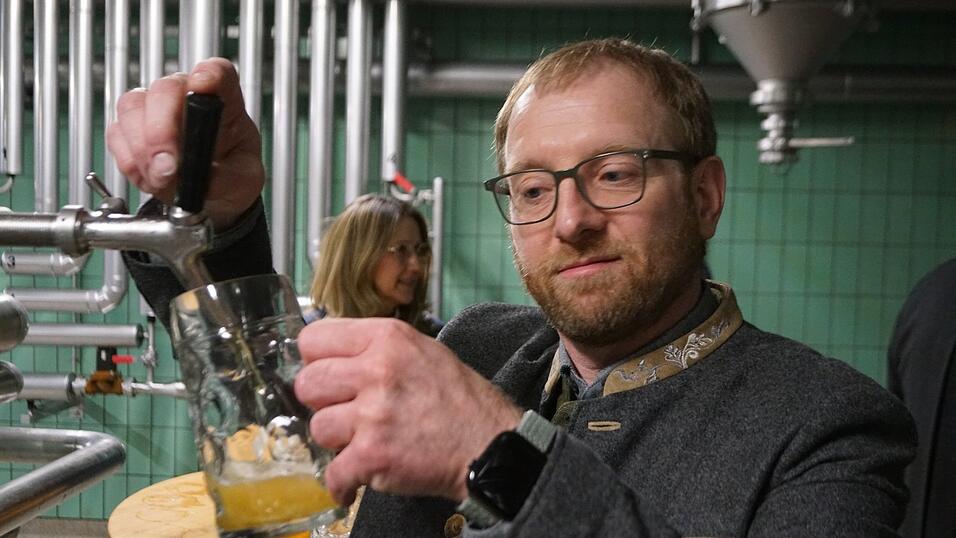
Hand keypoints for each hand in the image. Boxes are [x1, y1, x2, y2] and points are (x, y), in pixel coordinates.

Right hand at [106, 58, 263, 229]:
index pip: (218, 72)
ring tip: (162, 178)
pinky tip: (151, 177)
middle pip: (165, 89)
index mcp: (223, 100)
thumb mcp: (244, 181)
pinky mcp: (129, 130)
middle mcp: (185, 97)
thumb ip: (228, 177)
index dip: (209, 74)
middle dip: (161, 128)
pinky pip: (117, 135)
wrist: (212, 196)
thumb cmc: (232, 176)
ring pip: (132, 108)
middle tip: (169, 165)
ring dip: (143, 148)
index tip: (203, 86)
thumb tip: (205, 176)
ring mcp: (154, 109)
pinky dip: (130, 161)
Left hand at [293, 318, 522, 504]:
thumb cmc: (459, 400)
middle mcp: (377, 370)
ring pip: (317, 428)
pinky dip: (342, 483)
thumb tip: (332, 356)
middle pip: (307, 384)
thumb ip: (376, 348)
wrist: (490, 445)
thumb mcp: (422, 350)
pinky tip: (355, 479)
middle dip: (322, 402)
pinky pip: (332, 472)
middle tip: (345, 412)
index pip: (313, 339)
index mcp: (387, 338)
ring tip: (362, 442)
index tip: (327, 375)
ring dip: (336, 441)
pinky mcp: (373, 455)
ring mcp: (373, 414)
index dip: (316, 360)